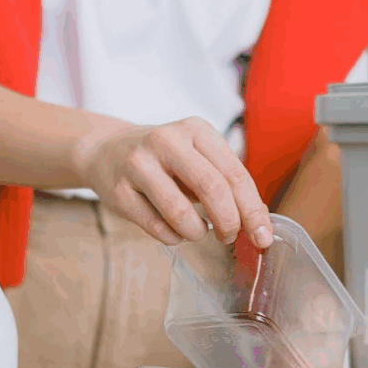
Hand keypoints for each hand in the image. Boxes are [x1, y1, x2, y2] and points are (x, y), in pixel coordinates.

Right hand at [77, 117, 273, 247]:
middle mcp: (167, 140)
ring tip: (198, 232)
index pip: (234, 173)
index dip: (252, 210)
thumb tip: (258, 222)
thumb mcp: (196, 157)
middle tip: (229, 238)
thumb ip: (225, 183)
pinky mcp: (119, 190)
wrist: (105, 150)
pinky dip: (172, 237)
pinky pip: (155, 226)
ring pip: (179, 211)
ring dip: (196, 231)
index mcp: (196, 130)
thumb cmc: (163, 160)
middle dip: (228, 222)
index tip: (262, 237)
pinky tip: (173, 231)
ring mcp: (139, 164)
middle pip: (211, 187)